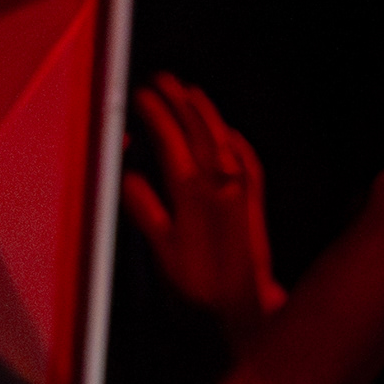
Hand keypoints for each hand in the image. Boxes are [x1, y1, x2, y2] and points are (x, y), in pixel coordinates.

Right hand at [119, 77, 285, 337]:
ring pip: (225, 141)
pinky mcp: (255, 201)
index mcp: (193, 194)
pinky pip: (248, 160)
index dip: (157, 116)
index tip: (141, 94)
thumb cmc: (200, 284)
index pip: (171, 142)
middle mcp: (221, 186)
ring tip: (191, 92)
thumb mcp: (163, 251)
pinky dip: (237, 141)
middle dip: (180, 103)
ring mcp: (241, 191)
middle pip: (200, 133)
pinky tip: (230, 133)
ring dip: (207, 114)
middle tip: (163, 79)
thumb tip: (128, 177)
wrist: (245, 304)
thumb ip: (146, 211)